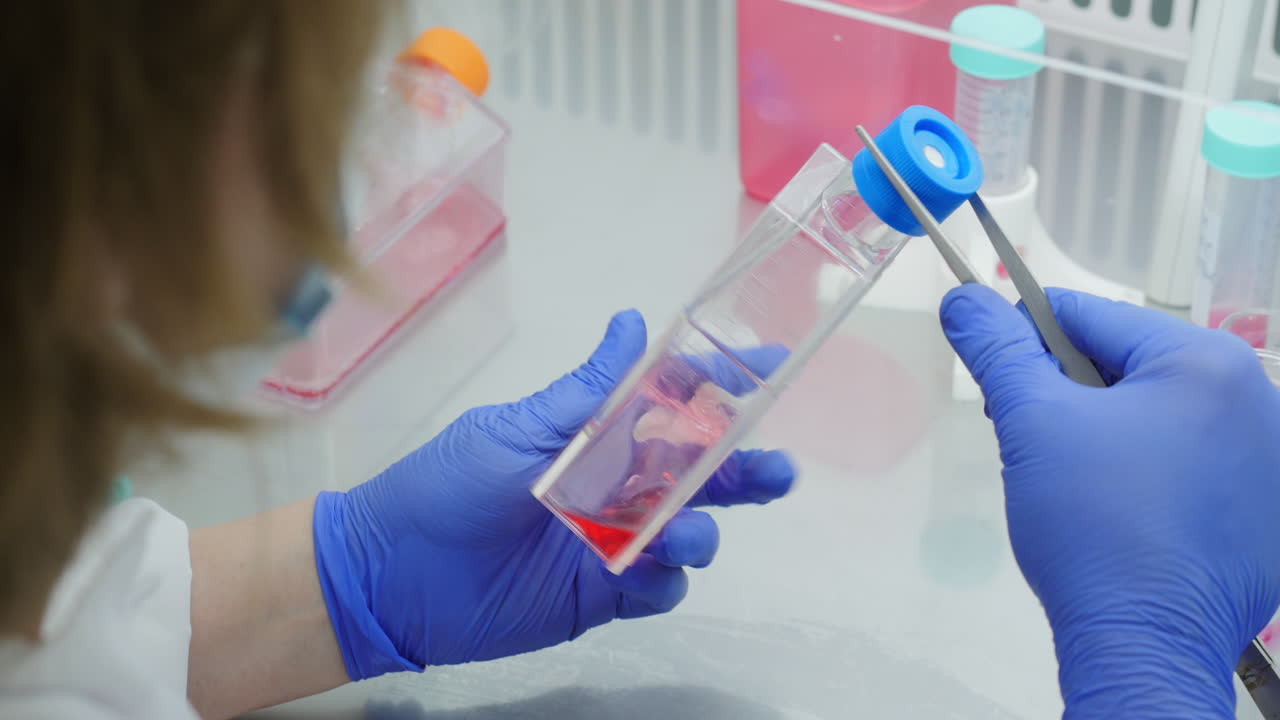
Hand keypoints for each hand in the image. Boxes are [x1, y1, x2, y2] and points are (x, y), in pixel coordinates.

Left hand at [312, 310, 794, 678]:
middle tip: (776, 470)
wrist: (391, 575)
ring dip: (701, 530)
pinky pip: (656, 589)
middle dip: (745, 470)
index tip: (771, 366)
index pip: (673, 407)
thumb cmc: (446, 486)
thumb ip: (586, 391)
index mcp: (597, 438)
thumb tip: (631, 323)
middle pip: (700, 476)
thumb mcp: (516, 427)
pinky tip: (648, 569)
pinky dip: (665, 580)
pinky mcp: (600, 595)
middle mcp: (615, 488)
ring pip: (687, 534)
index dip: (723, 389)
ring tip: (683, 530)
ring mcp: (612, 542)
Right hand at [940, 285, 1279, 718]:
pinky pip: (1193, 463)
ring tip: (1078, 485)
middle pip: (1128, 366)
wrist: (1144, 643)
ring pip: (1158, 415)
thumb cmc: (1091, 525)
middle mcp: (1257, 398)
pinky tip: (1123, 514)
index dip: (1028, 341)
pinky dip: (1150, 474)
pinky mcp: (1268, 509)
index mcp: (1206, 362)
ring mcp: (1270, 458)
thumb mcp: (1031, 421)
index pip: (1090, 317)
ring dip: (1107, 434)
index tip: (1001, 385)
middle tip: (1039, 446)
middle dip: (1070, 396)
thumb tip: (964, 299)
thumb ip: (996, 349)